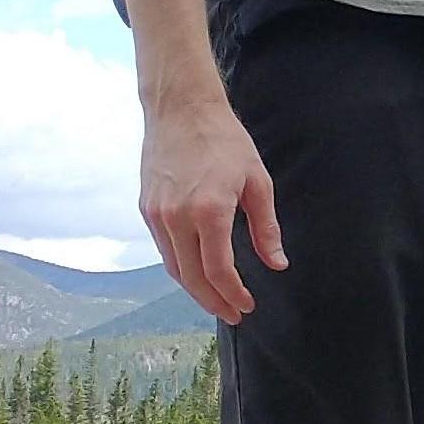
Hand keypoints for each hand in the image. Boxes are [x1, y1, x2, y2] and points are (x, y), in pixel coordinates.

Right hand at [140, 88, 283, 323]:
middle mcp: (177, 218)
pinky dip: (181, 268)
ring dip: (196, 290)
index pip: (219, 270)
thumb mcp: (257, 182)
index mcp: (209, 211)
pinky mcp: (147, 208)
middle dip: (214, 301)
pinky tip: (198, 273)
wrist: (181, 109)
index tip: (248, 306)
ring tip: (217, 301)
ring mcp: (157, 214)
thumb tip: (277, 263)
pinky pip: (164, 250)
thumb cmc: (224, 140)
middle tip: (234, 314)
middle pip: (193, 278)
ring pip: (174, 267)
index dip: (233, 294)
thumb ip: (266, 228)